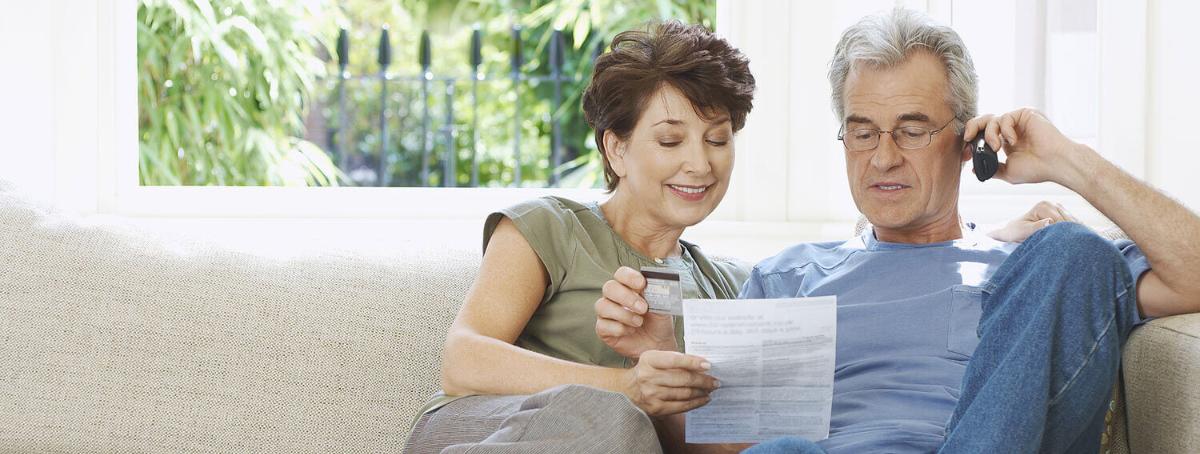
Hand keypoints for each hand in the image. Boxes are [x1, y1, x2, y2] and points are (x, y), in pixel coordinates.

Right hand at [595, 266, 678, 358]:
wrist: (659, 345)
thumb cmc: (658, 323)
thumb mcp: (664, 307)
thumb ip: (658, 295)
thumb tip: (655, 286)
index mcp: (629, 287)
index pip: (621, 274)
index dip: (629, 277)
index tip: (642, 284)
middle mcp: (615, 298)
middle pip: (609, 287)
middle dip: (626, 297)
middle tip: (643, 308)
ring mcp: (607, 313)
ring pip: (602, 306)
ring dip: (623, 314)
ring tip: (639, 322)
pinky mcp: (603, 330)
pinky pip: (602, 325)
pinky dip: (618, 328)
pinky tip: (630, 331)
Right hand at [621, 350, 717, 415]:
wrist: (628, 389)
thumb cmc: (648, 370)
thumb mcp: (656, 359)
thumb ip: (676, 359)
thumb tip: (703, 365)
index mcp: (649, 360)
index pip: (675, 360)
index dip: (693, 362)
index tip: (708, 365)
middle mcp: (648, 377)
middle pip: (683, 379)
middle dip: (703, 380)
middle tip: (715, 381)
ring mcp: (651, 394)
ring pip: (684, 393)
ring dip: (701, 392)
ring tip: (711, 389)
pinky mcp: (656, 408)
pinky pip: (681, 406)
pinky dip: (695, 403)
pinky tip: (704, 399)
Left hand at [963, 108, 1096, 188]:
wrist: (1056, 164)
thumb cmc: (1037, 169)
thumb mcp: (1008, 172)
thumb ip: (991, 169)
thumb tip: (974, 171)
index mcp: (1005, 141)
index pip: (982, 134)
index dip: (971, 141)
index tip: (966, 154)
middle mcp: (1011, 129)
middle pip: (983, 121)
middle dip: (971, 128)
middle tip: (968, 140)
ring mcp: (1018, 121)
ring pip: (992, 119)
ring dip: (989, 134)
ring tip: (996, 148)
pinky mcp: (1025, 113)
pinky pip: (1005, 117)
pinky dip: (1005, 130)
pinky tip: (1013, 142)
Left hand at [987, 200, 1079, 242]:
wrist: (1013, 230)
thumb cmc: (1016, 232)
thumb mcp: (1024, 231)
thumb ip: (1037, 227)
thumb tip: (1050, 221)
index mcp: (1044, 206)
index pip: (1060, 221)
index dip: (1061, 234)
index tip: (1059, 244)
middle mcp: (1053, 204)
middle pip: (1069, 221)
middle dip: (1068, 233)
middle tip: (1068, 246)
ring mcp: (1059, 208)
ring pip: (1074, 223)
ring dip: (1072, 233)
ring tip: (1070, 244)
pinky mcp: (1062, 215)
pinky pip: (1074, 224)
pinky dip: (1073, 232)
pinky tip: (1072, 240)